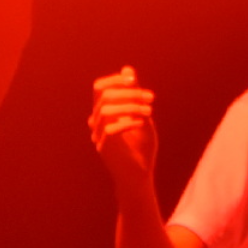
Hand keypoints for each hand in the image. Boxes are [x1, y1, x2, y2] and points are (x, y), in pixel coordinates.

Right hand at [89, 66, 157, 188]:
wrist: (140, 177)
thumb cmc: (140, 148)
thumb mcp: (142, 116)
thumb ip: (134, 95)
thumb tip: (128, 69)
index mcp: (103, 114)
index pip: (99, 88)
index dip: (114, 79)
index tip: (133, 78)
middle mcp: (97, 123)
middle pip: (104, 96)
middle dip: (129, 92)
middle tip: (151, 97)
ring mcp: (98, 136)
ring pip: (106, 110)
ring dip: (131, 106)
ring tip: (150, 110)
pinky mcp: (105, 149)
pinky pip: (110, 129)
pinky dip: (128, 122)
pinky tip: (143, 122)